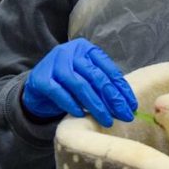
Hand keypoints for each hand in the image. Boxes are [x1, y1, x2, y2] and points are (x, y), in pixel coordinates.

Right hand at [21, 38, 136, 127]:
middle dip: (113, 99)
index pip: (109, 70)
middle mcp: (70, 52)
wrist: (37, 85)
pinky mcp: (41, 79)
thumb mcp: (88, 77)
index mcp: (86, 49)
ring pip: (80, 85)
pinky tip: (81, 115)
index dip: (122, 89)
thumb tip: (128, 104)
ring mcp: (54, 64)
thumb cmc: (69, 81)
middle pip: (97, 77)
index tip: (132, 106)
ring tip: (106, 119)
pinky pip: (60, 93)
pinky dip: (72, 105)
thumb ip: (104, 83)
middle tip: (124, 115)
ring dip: (96, 105)